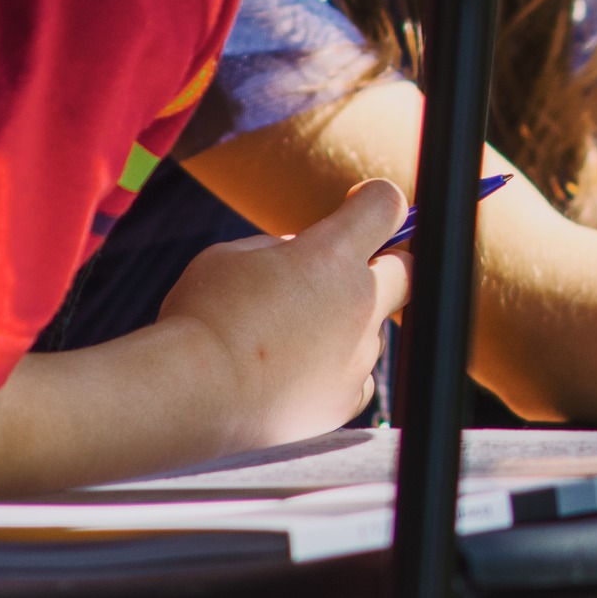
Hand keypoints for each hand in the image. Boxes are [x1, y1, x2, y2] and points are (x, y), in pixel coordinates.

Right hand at [160, 178, 410, 446]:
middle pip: (406, 269)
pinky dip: (334, 370)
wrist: (190, 396)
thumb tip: (303, 255)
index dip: (375, 200)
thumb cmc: (202, 318)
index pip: (385, 206)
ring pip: (369, 328)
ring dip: (342, 324)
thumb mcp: (233, 256)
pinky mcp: (348, 398)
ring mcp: (359, 354)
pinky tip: (292, 374)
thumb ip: (280, 250)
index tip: (358, 205)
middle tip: (343, 273)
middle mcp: (360, 302)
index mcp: (332, 254)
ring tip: (283, 340)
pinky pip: (356, 375)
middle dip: (386, 264)